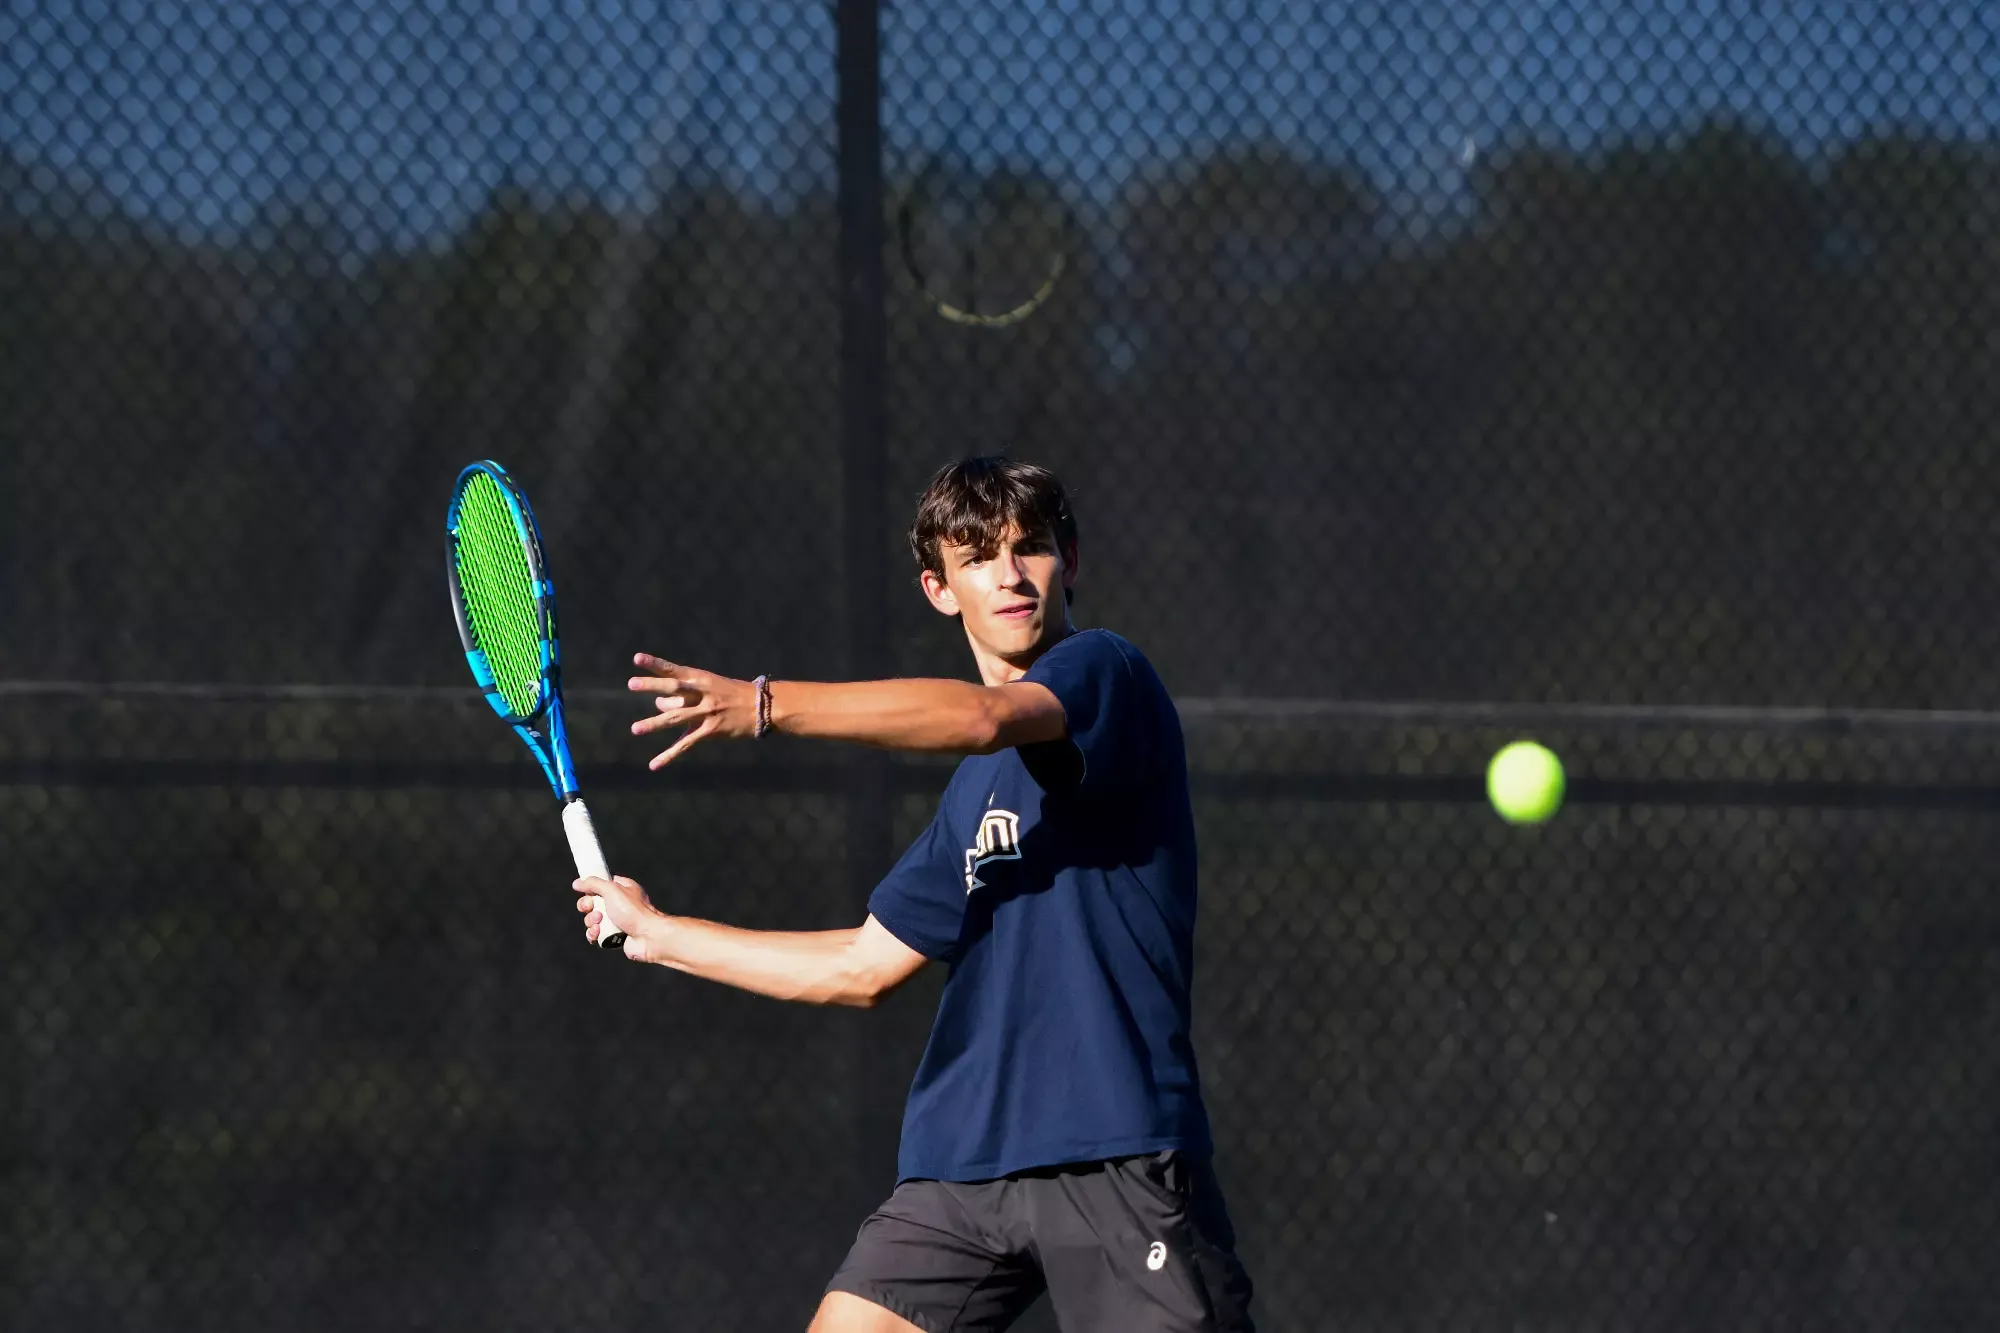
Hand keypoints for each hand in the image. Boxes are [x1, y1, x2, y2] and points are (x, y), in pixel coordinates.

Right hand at [574, 874, 657, 960]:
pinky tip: (598, 933)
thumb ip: (593, 884)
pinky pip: (595, 934)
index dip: (591, 888)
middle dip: (587, 906)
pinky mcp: (613, 936)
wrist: (648, 937)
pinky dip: (593, 934)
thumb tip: (577, 883)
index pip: (601, 884)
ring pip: (592, 920)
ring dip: (590, 921)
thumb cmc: (634, 911)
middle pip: (592, 903)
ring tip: (599, 922)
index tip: (586, 891)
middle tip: (592, 908)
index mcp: (622, 889)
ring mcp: (616, 921)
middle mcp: (619, 904)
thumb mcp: (612, 890)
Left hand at [627, 654, 758, 768]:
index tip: (637, 658)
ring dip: (654, 723)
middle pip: (673, 689)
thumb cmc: (732, 693)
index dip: (655, 664)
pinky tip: (654, 764)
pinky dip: (669, 755)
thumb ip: (684, 693)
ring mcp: (706, 713)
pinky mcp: (709, 731)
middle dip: (652, 686)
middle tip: (631, 684)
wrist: (762, 706)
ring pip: (675, 718)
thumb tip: (659, 703)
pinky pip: (685, 744)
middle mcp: (702, 693)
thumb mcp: (711, 684)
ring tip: (635, 729)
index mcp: (701, 679)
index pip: (674, 669)